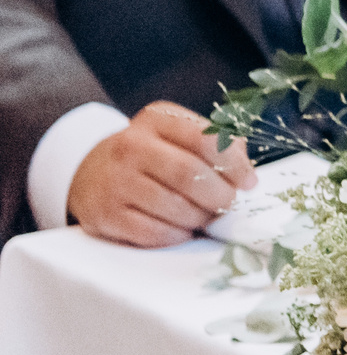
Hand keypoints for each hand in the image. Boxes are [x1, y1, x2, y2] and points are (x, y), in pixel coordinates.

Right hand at [66, 102, 256, 247]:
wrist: (89, 173)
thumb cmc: (151, 156)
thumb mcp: (178, 136)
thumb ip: (216, 146)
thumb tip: (247, 173)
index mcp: (156, 120)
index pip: (204, 139)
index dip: (234, 164)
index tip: (249, 182)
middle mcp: (130, 146)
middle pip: (189, 174)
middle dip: (219, 195)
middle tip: (228, 203)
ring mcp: (114, 181)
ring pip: (173, 206)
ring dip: (199, 217)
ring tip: (204, 216)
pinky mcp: (104, 214)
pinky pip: (153, 232)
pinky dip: (177, 235)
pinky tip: (182, 229)